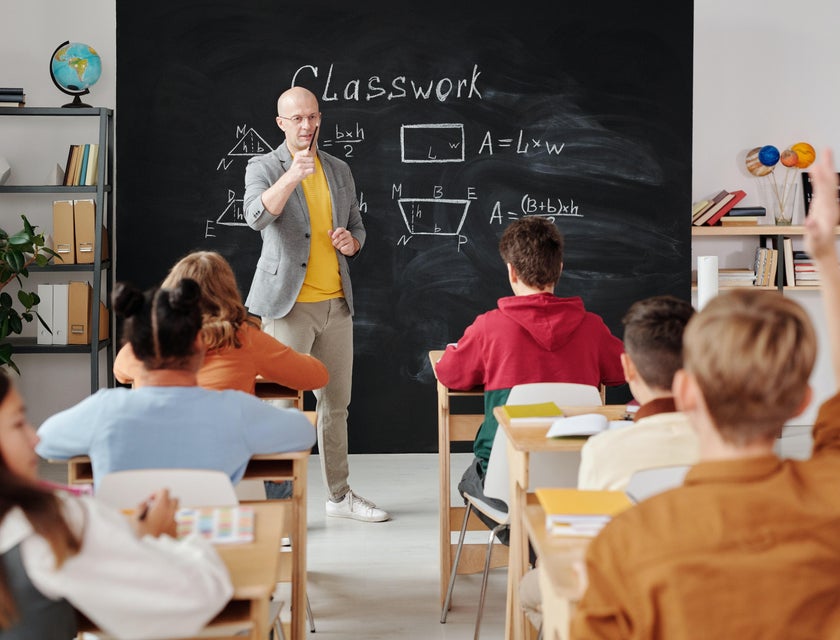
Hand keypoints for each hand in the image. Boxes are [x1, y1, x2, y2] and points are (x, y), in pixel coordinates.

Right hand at [133, 488, 178, 537]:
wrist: (152, 553)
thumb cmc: (141, 536)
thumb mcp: (134, 520)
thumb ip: (140, 507)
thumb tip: (146, 503)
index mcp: (162, 506)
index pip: (164, 490)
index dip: (156, 493)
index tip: (150, 501)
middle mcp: (172, 511)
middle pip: (173, 499)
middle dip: (164, 501)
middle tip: (154, 509)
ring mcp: (176, 520)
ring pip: (176, 509)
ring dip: (168, 510)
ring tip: (157, 518)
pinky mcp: (177, 529)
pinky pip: (176, 520)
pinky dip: (170, 519)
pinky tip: (160, 527)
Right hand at [285, 148, 315, 183]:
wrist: (290, 177)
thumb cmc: (296, 168)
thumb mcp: (298, 159)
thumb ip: (304, 153)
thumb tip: (310, 147)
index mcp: (297, 155)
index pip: (308, 151)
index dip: (311, 155)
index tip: (310, 158)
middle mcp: (298, 159)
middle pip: (312, 159)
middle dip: (313, 162)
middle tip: (309, 165)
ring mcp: (300, 166)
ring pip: (313, 164)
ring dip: (313, 168)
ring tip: (309, 169)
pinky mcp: (303, 172)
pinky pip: (312, 170)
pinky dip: (313, 171)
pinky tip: (310, 172)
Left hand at [329, 227, 358, 255]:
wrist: (348, 248)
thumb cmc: (340, 241)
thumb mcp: (335, 237)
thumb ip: (332, 234)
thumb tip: (329, 231)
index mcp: (343, 230)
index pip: (340, 229)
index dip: (336, 233)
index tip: (332, 237)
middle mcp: (347, 234)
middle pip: (340, 236)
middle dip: (335, 241)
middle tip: (334, 244)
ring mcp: (350, 239)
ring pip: (342, 242)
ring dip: (338, 246)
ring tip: (338, 246)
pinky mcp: (351, 245)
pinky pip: (344, 247)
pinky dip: (342, 249)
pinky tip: (342, 248)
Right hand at [804, 148, 838, 263]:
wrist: (823, 251)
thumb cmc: (818, 246)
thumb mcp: (815, 240)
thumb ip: (813, 230)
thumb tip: (810, 221)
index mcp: (828, 209)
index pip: (825, 188)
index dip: (822, 175)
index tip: (818, 163)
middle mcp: (830, 204)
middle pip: (829, 181)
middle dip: (828, 165)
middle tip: (826, 150)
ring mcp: (828, 205)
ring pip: (828, 183)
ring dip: (826, 169)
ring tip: (822, 157)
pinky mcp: (823, 207)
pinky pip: (823, 189)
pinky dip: (820, 179)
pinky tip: (818, 174)